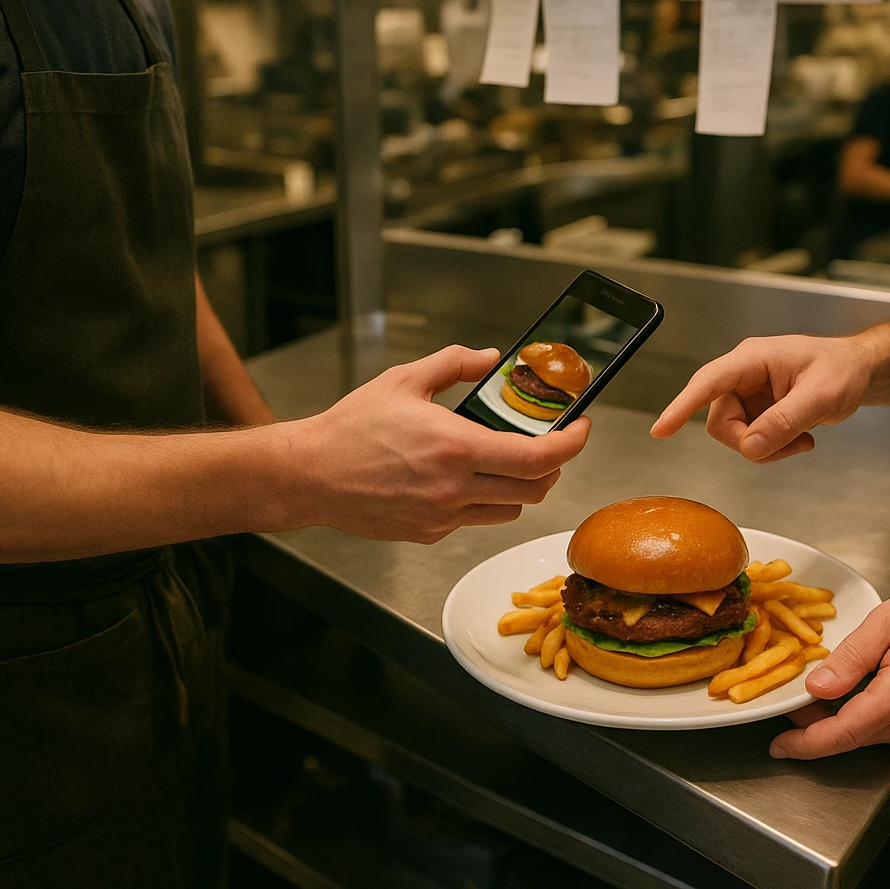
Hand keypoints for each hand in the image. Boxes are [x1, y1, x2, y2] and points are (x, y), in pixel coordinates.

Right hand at [287, 345, 590, 542]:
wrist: (309, 475)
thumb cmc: (351, 429)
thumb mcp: (405, 380)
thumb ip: (455, 364)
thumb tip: (491, 357)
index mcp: (456, 448)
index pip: (538, 457)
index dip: (571, 444)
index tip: (580, 429)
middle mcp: (454, 488)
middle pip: (535, 489)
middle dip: (552, 466)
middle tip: (549, 444)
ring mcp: (442, 516)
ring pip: (510, 509)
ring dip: (520, 486)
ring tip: (506, 461)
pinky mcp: (429, 533)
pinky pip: (474, 520)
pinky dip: (482, 500)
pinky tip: (462, 479)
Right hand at [650, 336, 873, 461]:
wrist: (857, 372)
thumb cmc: (842, 369)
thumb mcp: (821, 395)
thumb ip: (785, 420)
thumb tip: (752, 447)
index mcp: (752, 359)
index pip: (708, 382)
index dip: (682, 407)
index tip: (661, 430)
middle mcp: (743, 376)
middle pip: (721, 421)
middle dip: (751, 441)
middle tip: (789, 445)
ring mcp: (748, 395)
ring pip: (735, 435)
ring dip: (767, 447)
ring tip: (801, 440)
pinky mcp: (755, 411)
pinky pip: (750, 439)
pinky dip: (773, 447)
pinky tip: (799, 439)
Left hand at [768, 581, 889, 757]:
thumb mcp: (889, 619)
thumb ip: (850, 657)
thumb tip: (816, 688)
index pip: (845, 732)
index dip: (807, 743)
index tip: (778, 745)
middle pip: (853, 738)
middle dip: (816, 727)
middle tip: (791, 705)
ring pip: (868, 737)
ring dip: (839, 722)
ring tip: (822, 693)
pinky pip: (886, 732)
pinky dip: (863, 719)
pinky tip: (855, 695)